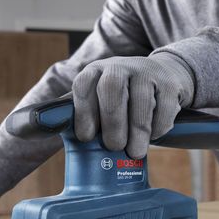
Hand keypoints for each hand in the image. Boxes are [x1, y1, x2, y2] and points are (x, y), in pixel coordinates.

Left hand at [72, 55, 193, 157]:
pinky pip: (164, 107)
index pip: (84, 85)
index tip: (86, 138)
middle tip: (114, 146)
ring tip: (135, 151)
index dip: (83, 113)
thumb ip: (84, 116)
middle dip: (112, 122)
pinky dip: (158, 126)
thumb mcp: (102, 99)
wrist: (164, 76)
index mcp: (96, 71)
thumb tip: (48, 139)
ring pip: (140, 101)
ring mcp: (146, 72)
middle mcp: (120, 67)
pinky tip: (154, 136)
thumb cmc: (125, 97)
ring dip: (137, 131)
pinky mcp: (170, 83)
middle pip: (111, 89)